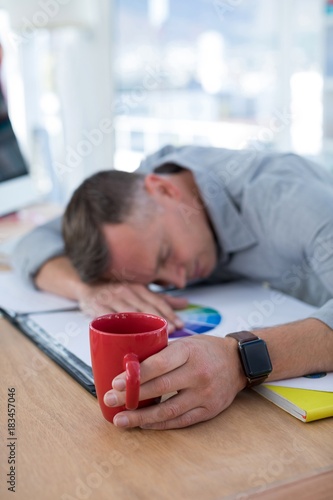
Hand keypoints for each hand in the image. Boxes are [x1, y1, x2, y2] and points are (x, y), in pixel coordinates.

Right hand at [76, 281, 187, 332]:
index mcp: (139, 288)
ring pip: (128, 313)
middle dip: (159, 319)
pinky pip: (107, 317)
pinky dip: (115, 325)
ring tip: (152, 336)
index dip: (169, 313)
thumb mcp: (141, 290)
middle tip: (172, 330)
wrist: (88, 283)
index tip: (179, 325)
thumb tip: (186, 303)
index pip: (157, 301)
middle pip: (145, 308)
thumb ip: (162, 298)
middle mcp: (126, 291)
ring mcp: (111, 299)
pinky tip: (123, 334)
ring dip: (140, 325)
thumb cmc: (118, 289)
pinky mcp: (96, 306)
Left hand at [103, 335, 246, 429]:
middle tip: (109, 401)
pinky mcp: (209, 410)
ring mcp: (205, 394)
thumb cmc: (205, 349)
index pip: (158, 364)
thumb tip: (128, 366)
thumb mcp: (186, 342)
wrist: (238, 362)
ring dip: (141, 417)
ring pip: (168, 410)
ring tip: (121, 420)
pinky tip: (143, 424)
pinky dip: (159, 424)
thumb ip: (162, 353)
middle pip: (160, 388)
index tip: (115, 383)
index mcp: (189, 351)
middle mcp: (198, 373)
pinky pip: (180, 421)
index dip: (135, 375)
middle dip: (131, 396)